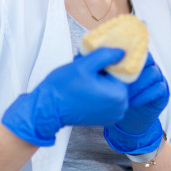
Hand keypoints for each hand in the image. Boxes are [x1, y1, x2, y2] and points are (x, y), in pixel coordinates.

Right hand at [2, 48, 129, 146]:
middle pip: (118, 80)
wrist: (48, 109)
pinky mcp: (105, 118)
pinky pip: (107, 99)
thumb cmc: (63, 88)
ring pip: (112, 89)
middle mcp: (120, 108)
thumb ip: (105, 55)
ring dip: (101, 81)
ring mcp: (113, 115)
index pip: (122, 70)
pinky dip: (99, 92)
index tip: (96, 60)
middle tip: (87, 69)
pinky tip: (85, 88)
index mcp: (119, 95)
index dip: (109, 62)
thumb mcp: (84, 65)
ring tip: (84, 79)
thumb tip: (121, 52)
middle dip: (105, 72)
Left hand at [103, 53, 167, 154]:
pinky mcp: (162, 93)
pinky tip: (132, 102)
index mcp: (135, 59)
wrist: (126, 122)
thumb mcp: (101, 80)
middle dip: (132, 69)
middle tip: (118, 79)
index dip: (127, 50)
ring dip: (138, 83)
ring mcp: (157, 79)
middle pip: (146, 59)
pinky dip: (145, 95)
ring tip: (124, 93)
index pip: (135, 48)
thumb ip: (95, 65)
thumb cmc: (114, 98)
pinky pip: (158, 89)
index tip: (115, 56)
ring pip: (153, 73)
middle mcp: (148, 66)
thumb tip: (81, 53)